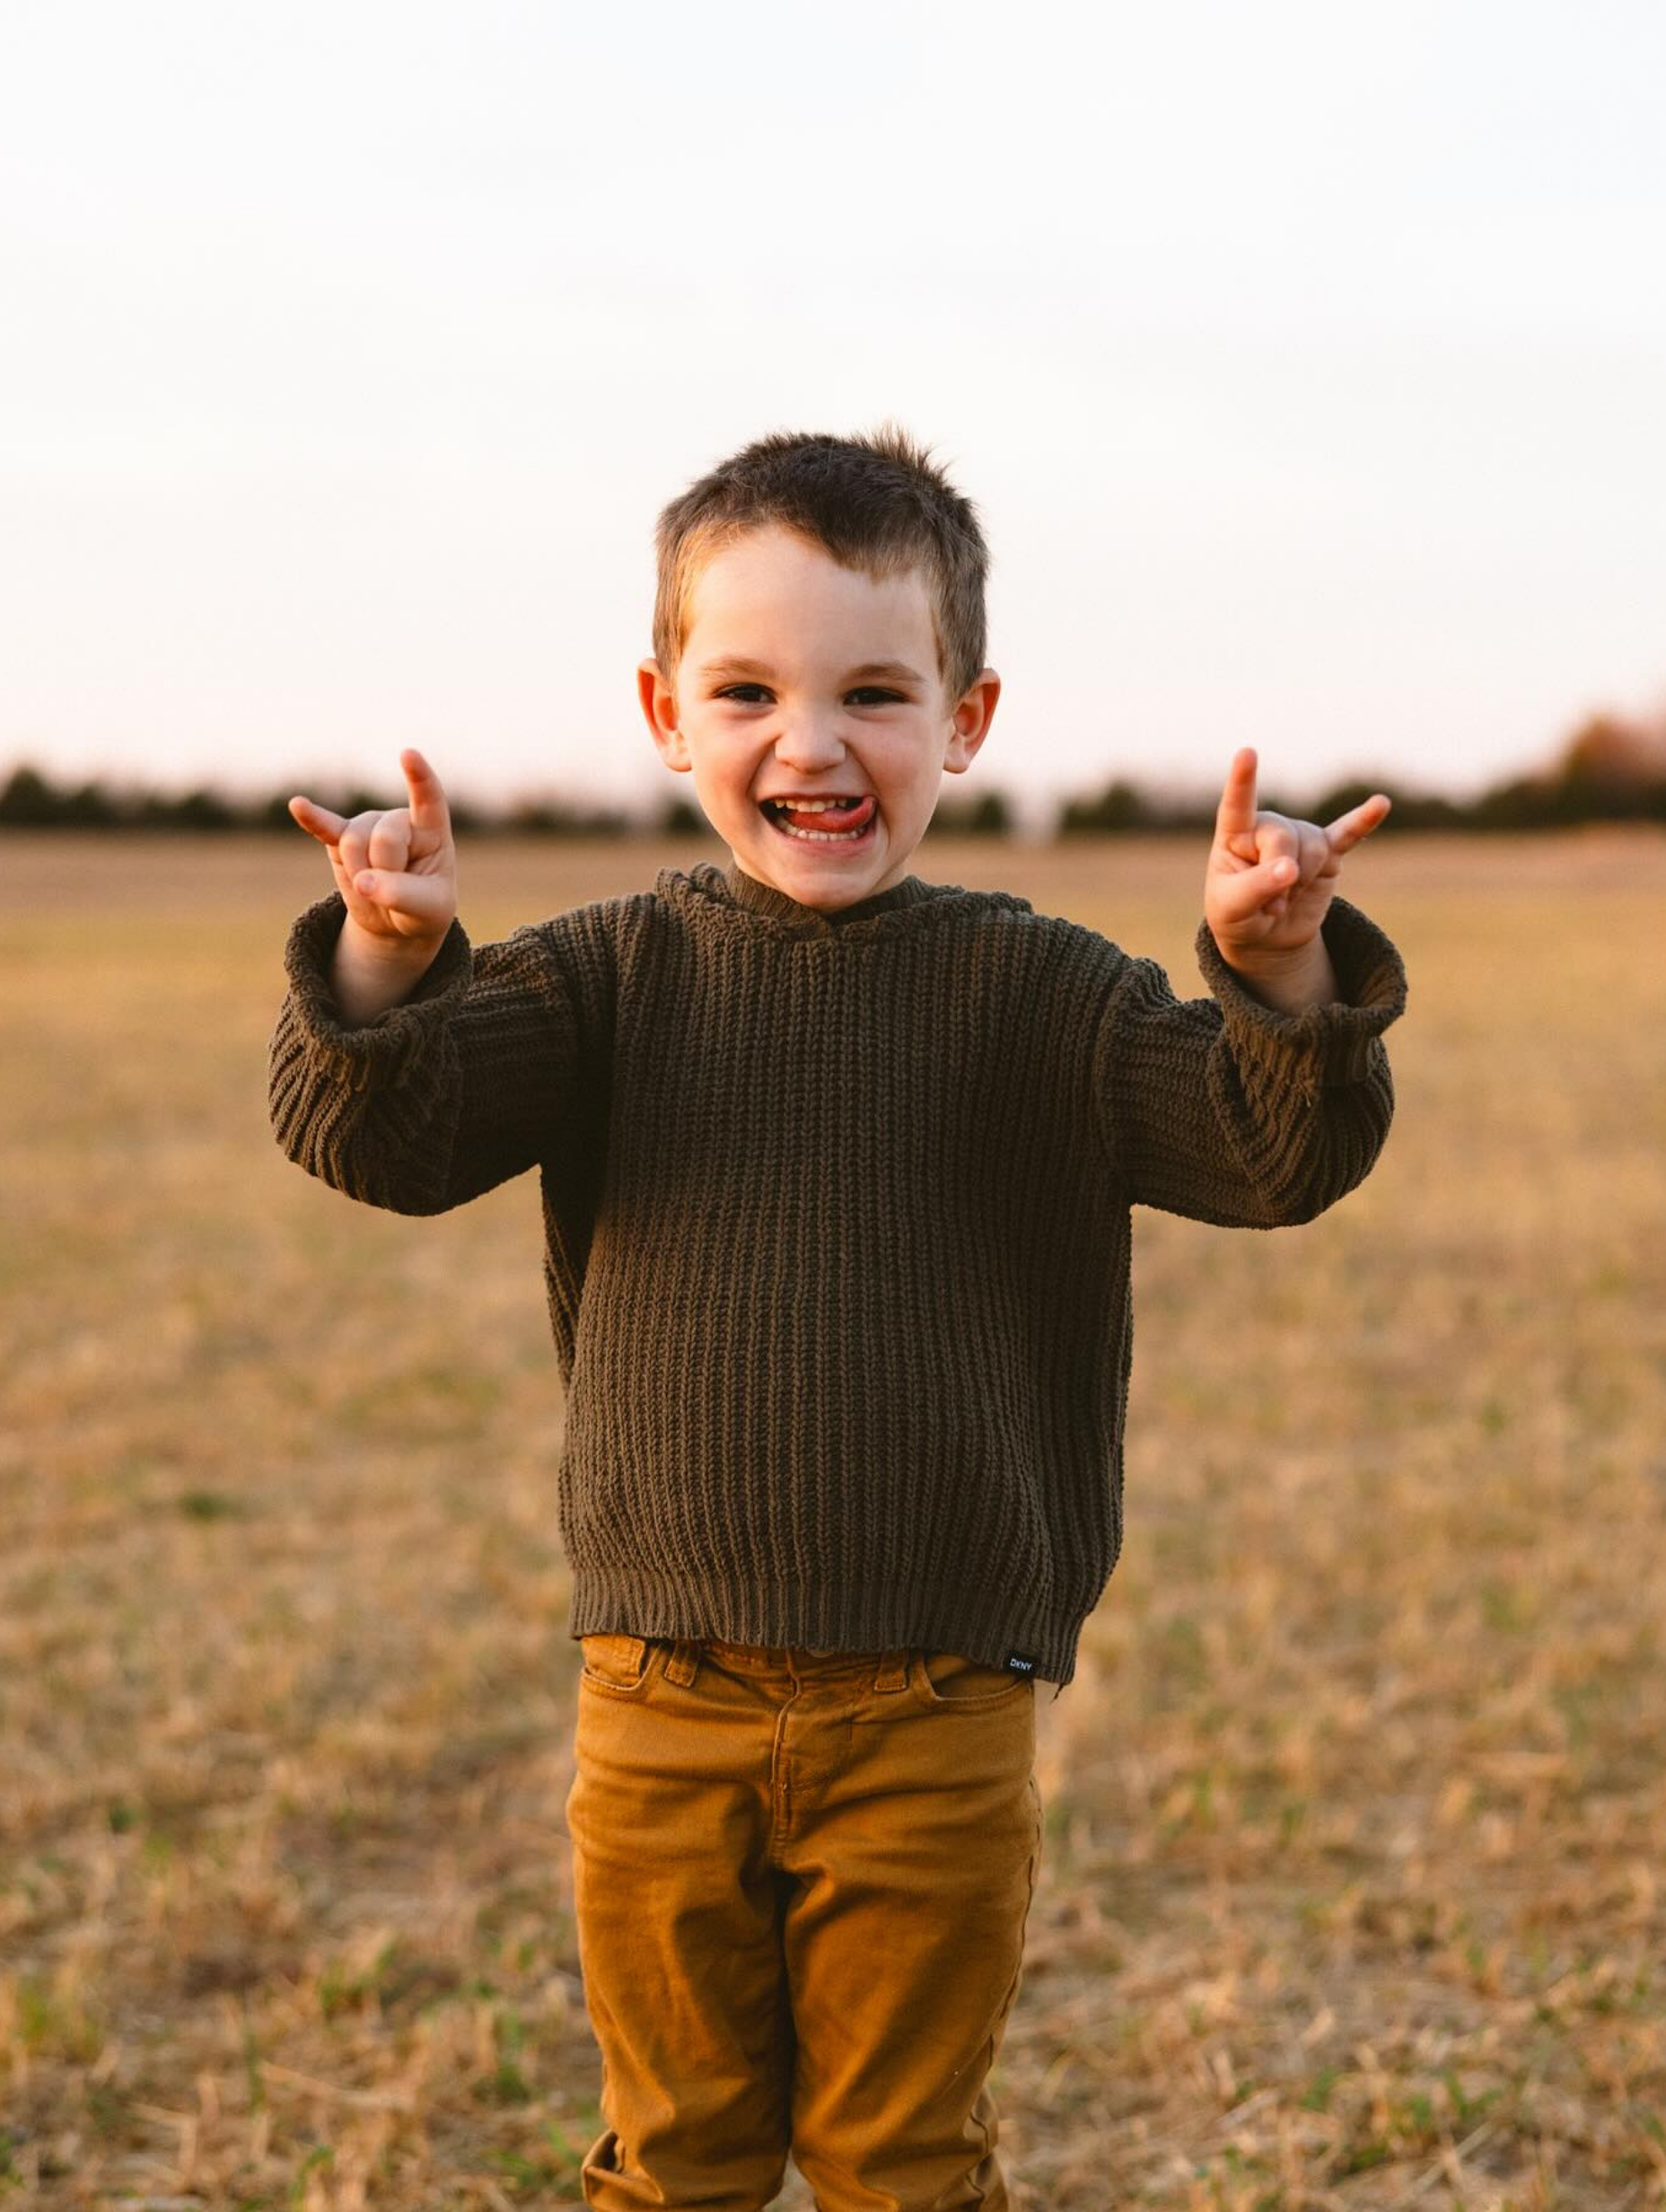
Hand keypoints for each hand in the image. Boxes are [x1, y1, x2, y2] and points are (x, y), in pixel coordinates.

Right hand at [288, 748, 458, 952]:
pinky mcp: (340, 837)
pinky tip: (297, 805)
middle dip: (387, 873)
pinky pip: (324, 827)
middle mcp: (397, 819)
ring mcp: (367, 825)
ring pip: (354, 845)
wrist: (394, 919)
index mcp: (432, 830)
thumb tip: (364, 882)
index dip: (419, 778)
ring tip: (376, 884)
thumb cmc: (422, 907)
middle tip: (396, 888)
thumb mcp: (429, 909)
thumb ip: (403, 895)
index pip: (428, 799)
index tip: (408, 754)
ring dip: (362, 875)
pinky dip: (311, 818)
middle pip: (385, 839)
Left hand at [1204, 747, 1389, 963]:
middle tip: (1269, 905)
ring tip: (1285, 899)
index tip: (1247, 753)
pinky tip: (1381, 804)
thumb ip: (1256, 886)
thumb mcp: (1233, 908)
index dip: (1243, 781)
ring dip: (1301, 882)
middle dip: (1279, 876)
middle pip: (1283, 839)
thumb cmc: (1238, 915)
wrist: (1267, 935)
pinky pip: (1349, 834)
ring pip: (1312, 850)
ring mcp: (1300, 836)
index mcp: (1235, 834)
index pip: (1238, 805)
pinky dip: (1365, 821)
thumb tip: (1291, 869)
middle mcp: (1269, 826)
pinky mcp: (1328, 851)